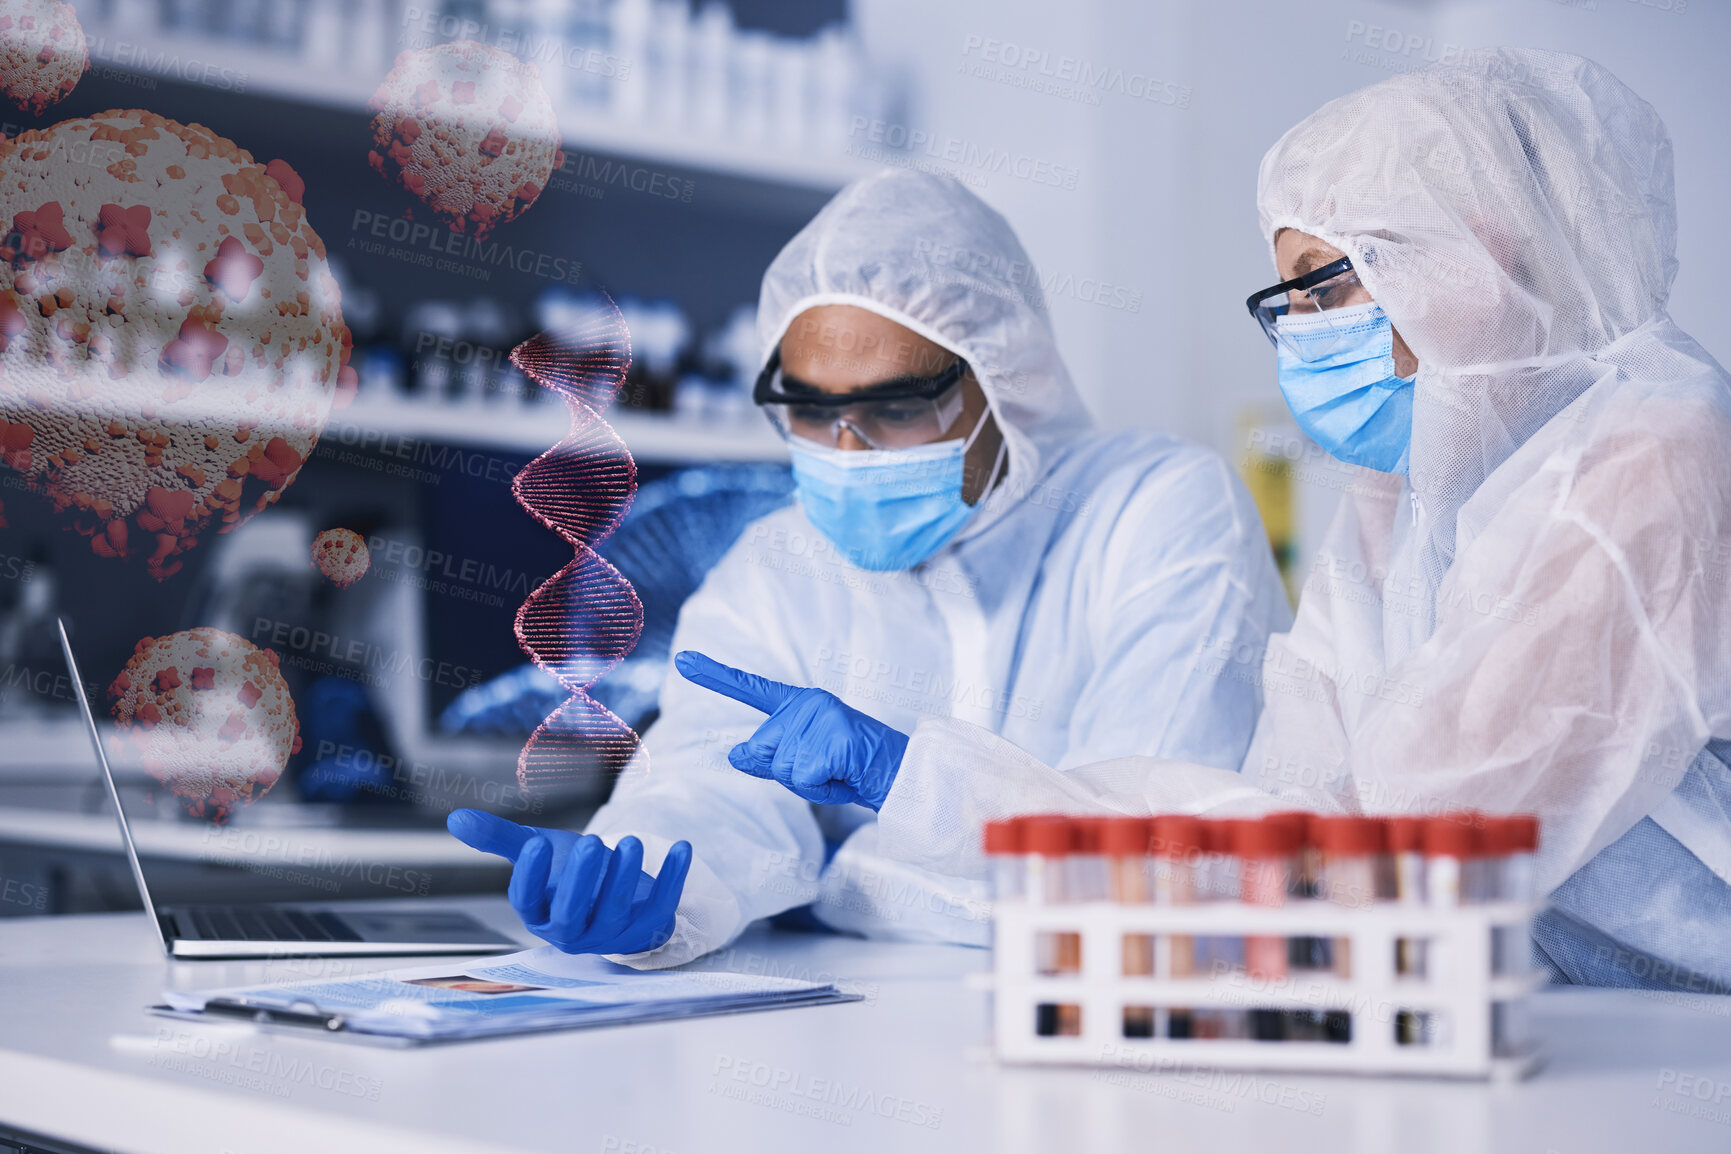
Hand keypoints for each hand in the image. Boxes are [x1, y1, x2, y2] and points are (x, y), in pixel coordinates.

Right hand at [447, 809, 691, 954]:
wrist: (616, 891)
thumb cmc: (570, 872)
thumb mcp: (538, 850)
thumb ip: (500, 838)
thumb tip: (455, 820)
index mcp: (539, 914)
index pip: (528, 902)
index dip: (531, 876)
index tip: (536, 843)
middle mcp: (572, 931)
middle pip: (571, 915)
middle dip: (580, 882)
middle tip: (590, 844)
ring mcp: (612, 934)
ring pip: (615, 912)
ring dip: (623, 877)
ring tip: (628, 841)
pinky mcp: (648, 928)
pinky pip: (662, 906)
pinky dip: (673, 878)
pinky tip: (682, 847)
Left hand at [674, 650, 907, 809]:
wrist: (899, 776)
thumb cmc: (850, 772)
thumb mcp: (804, 766)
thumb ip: (768, 759)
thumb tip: (734, 754)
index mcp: (798, 705)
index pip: (749, 688)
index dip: (713, 674)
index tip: (680, 659)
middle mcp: (807, 702)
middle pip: (763, 750)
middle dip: (788, 773)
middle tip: (826, 769)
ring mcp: (821, 716)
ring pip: (782, 767)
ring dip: (808, 782)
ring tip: (836, 772)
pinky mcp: (833, 736)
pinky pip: (801, 777)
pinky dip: (820, 787)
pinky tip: (843, 775)